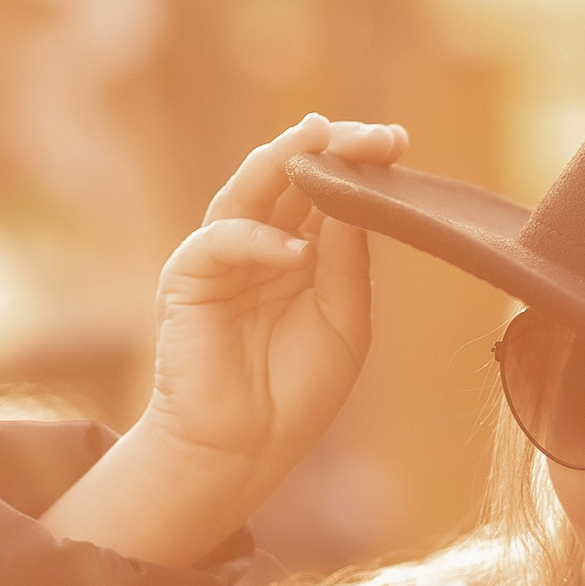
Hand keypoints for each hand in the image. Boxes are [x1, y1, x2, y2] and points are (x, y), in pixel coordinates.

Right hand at [41, 114, 408, 565]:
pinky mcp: (187, 278)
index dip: (357, 161)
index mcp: (299, 249)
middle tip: (375, 136)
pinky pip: (220, 241)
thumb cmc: (295, 391)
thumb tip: (356, 195)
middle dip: (332, 147)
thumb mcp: (343, 319)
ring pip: (249, 189)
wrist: (243, 449)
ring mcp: (222, 256)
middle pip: (291, 175)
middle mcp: (259, 242)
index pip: (327, 188)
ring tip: (326, 142)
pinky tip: (297, 253)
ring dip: (287, 162)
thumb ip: (346, 259)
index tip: (397, 142)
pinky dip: (258, 241)